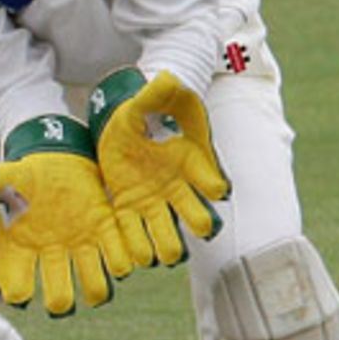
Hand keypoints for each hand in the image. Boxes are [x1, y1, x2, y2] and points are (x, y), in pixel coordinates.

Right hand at [0, 115, 131, 316]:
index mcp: (20, 252)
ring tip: (96, 270)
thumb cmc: (22, 174)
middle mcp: (50, 258)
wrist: (56, 155)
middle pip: (59, 301)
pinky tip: (117, 248)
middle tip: (64, 289)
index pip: (17, 291)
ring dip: (97, 288)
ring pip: (95, 290)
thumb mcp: (0, 178)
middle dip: (61, 300)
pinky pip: (119, 263)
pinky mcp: (106, 234)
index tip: (21, 285)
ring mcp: (80, 249)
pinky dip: (122, 262)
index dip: (19, 293)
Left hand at [90, 69, 229, 266]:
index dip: (213, 183)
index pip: (208, 177)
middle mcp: (176, 187)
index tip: (217, 190)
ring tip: (158, 256)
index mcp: (190, 161)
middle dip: (196, 224)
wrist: (121, 122)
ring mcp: (153, 201)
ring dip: (163, 243)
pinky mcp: (127, 207)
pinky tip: (127, 261)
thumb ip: (158, 93)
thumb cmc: (144, 107)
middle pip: (193, 213)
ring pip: (164, 230)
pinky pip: (131, 231)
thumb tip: (167, 78)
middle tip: (198, 232)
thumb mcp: (149, 98)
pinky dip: (131, 244)